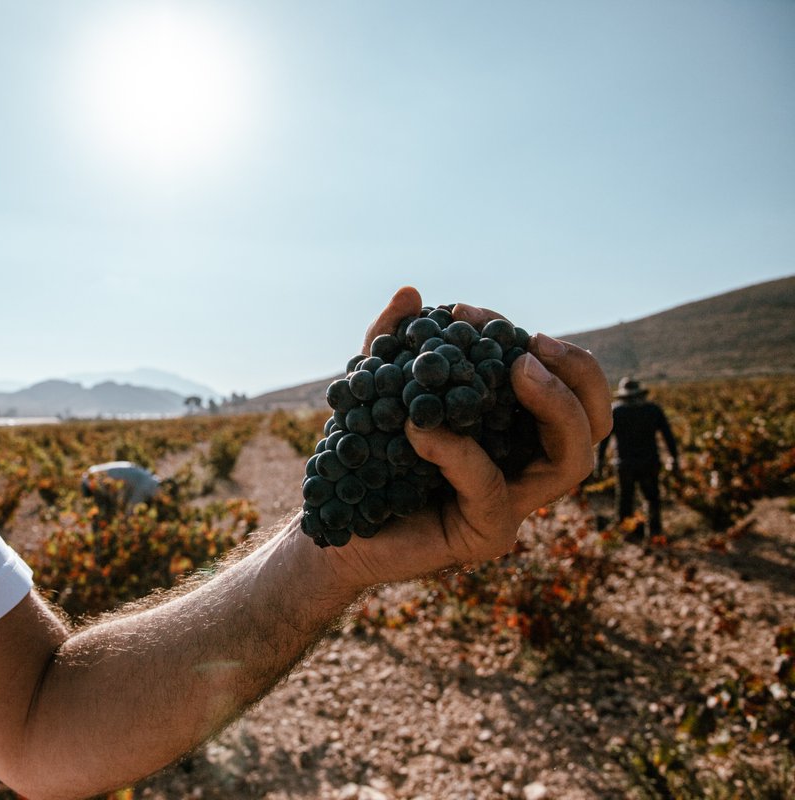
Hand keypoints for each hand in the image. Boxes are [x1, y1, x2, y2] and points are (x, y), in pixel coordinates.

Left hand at [323, 286, 612, 588]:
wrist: (329, 520)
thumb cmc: (361, 454)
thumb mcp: (375, 387)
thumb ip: (391, 343)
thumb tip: (412, 292)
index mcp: (514, 428)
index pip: (561, 384)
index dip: (532, 343)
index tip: (469, 314)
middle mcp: (524, 466)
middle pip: (595, 422)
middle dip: (577, 373)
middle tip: (530, 345)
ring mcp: (511, 504)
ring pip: (574, 461)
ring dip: (553, 406)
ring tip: (514, 370)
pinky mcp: (485, 535)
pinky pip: (489, 489)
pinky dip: (460, 453)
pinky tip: (419, 430)